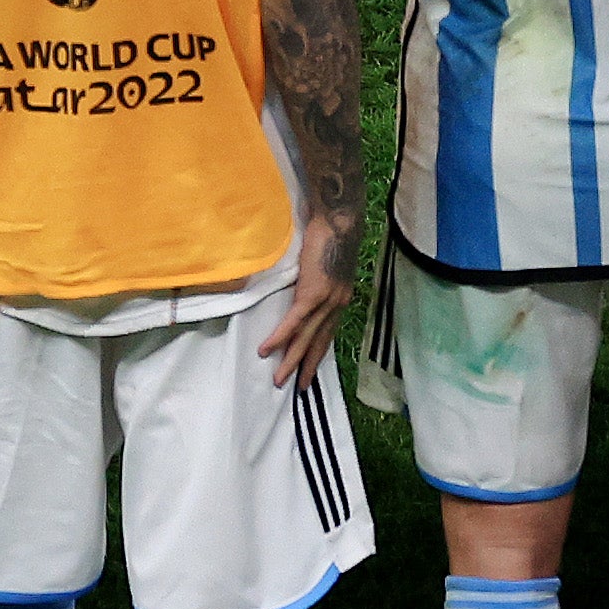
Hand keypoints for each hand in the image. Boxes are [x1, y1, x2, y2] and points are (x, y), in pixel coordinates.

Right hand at [254, 214, 353, 387]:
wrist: (337, 219)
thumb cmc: (330, 235)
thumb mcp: (326, 266)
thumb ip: (317, 282)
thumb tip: (302, 291)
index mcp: (340, 299)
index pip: (328, 333)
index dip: (318, 352)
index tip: (310, 370)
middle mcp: (337, 304)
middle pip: (319, 342)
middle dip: (307, 366)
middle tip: (298, 388)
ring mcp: (326, 300)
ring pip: (306, 337)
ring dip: (291, 360)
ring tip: (279, 378)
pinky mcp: (313, 293)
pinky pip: (294, 322)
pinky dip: (280, 337)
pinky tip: (267, 350)